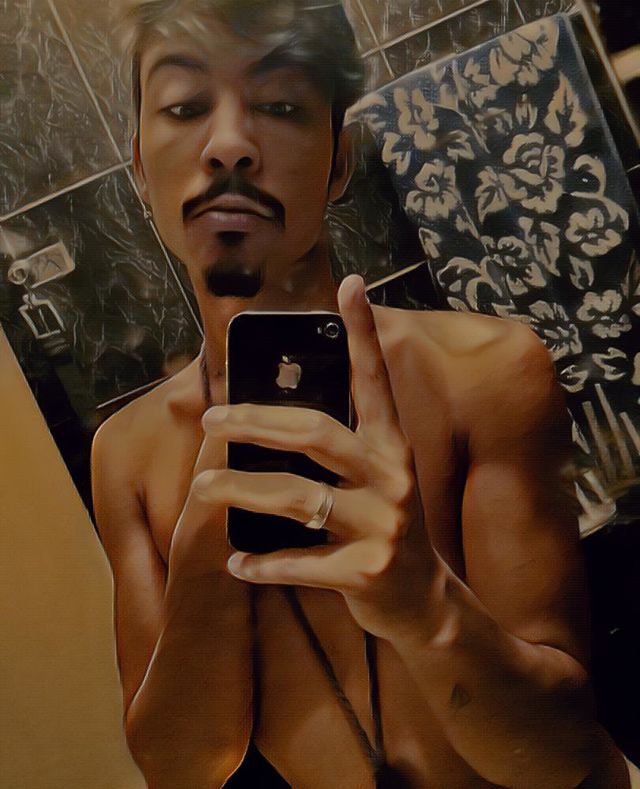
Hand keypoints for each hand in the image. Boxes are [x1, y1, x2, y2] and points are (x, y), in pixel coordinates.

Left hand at [196, 275, 440, 638]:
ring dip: (240, 491)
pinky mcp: (366, 573)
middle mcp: (392, 479)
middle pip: (315, 433)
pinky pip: (298, 563)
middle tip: (213, 418)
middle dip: (256, 422)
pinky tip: (236, 561)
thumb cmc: (387, 528)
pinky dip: (262, 564)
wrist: (428, 605)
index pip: (375, 382)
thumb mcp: (377, 481)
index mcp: (393, 448)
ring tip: (202, 489)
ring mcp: (382, 527)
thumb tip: (269, 417)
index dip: (363, 333)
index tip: (351, 284)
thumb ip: (341, 449)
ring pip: (295, 498)